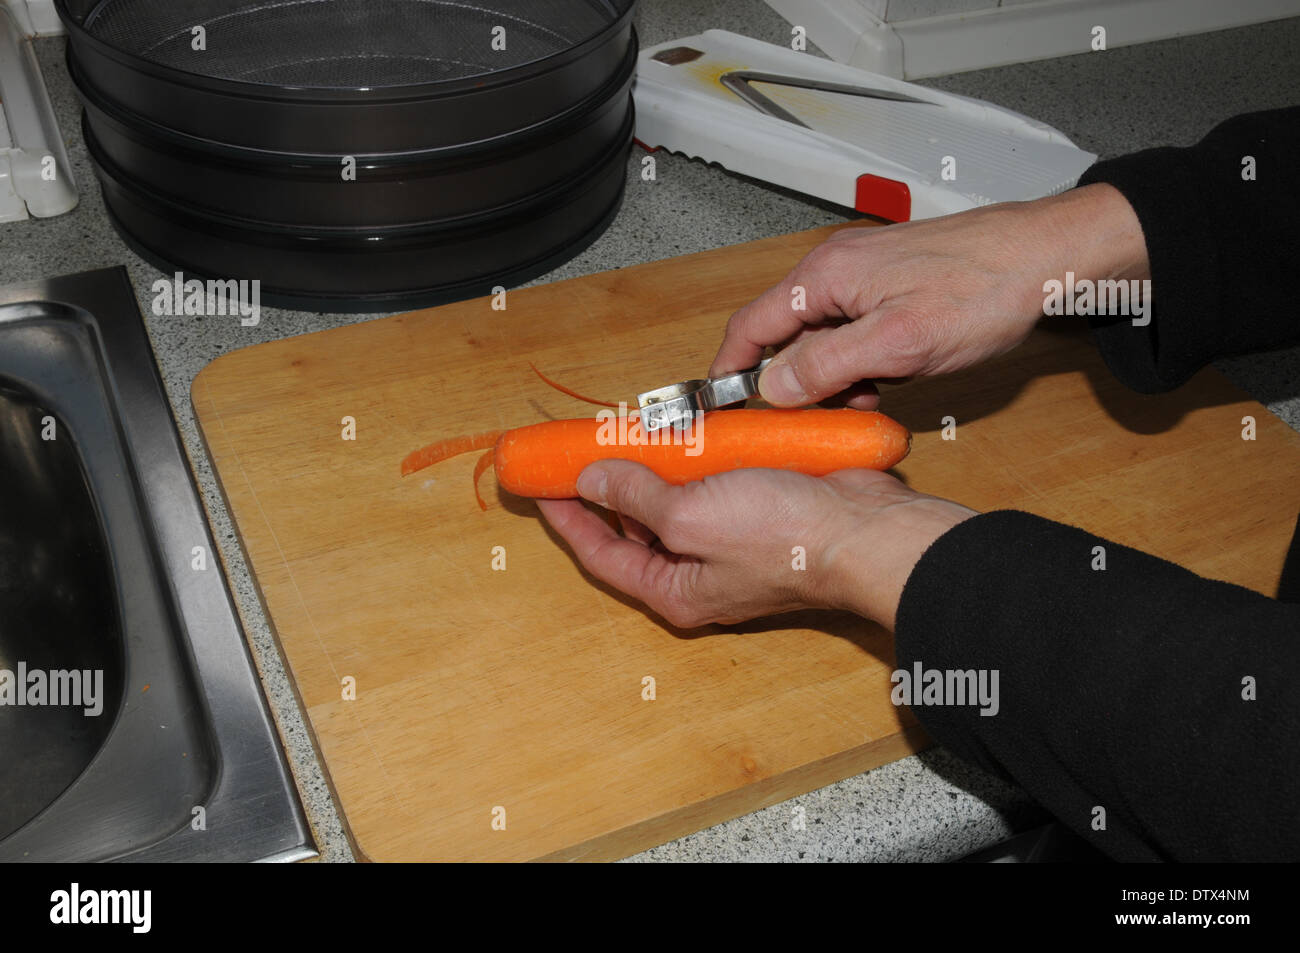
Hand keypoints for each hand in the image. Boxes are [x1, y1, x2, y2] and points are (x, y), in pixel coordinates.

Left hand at [536, 461, 976, 630]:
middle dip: (608, 488)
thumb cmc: (785, 539)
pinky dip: (696, 457)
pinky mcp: (759, 510)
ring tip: (628, 433)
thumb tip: (594, 481)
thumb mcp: (690, 516)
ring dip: (652, 467)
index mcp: (676, 590)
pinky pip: (713, 483)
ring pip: (674, 502)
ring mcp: (731, 542)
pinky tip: (687, 430)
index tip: (540, 484)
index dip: (567, 518)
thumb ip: (637, 497)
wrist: (866, 529)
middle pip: (635, 530)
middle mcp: (700, 572)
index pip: (601, 555)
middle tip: (582, 450)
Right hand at [711, 183, 1149, 407]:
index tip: (720, 408)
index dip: (729, 371)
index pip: (751, 326)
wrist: (1048, 257)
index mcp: (824, 276)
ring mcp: (864, 277)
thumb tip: (773, 389)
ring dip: (833, 378)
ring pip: (822, 339)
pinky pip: (854, 334)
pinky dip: (861, 364)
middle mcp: (835, 271)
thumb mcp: (897, 344)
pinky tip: (889, 381)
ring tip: (867, 400)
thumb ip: (826, 366)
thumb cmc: (983, 288)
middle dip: (793, 383)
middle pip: (785, 336)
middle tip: (812, 420)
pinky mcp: (891, 288)